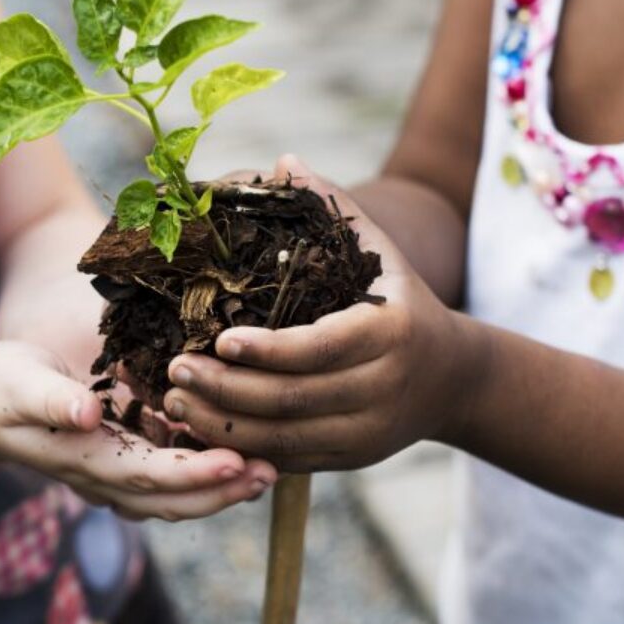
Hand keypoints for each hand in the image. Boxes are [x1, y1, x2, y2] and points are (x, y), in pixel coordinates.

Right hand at [0, 341, 277, 520]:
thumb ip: (50, 399)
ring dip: (219, 489)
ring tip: (266, 470)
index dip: (192, 475)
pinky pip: (169, 480)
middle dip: (221, 491)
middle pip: (170, 498)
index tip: (234, 463)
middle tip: (269, 472)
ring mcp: (116, 477)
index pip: (145, 476)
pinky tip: (238, 455)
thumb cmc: (5, 388)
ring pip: (174, 496)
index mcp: (82, 460)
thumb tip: (86, 413)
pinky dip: (205, 474)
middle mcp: (104, 478)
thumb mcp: (19, 383)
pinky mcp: (125, 463)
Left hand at [161, 156, 483, 472]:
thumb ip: (333, 209)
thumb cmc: (400, 301)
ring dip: (222, 426)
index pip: (321, 348)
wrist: (450, 379)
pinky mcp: (349, 459)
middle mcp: (380, 389)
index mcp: (389, 334)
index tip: (219, 339)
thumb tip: (284, 162)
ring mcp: (365, 433)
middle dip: (226, 390)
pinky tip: (198, 429)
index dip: (268, 349)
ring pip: (284, 440)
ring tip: (173, 402)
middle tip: (174, 369)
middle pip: (293, 400)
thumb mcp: (379, 252)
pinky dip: (240, 449)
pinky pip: (287, 461)